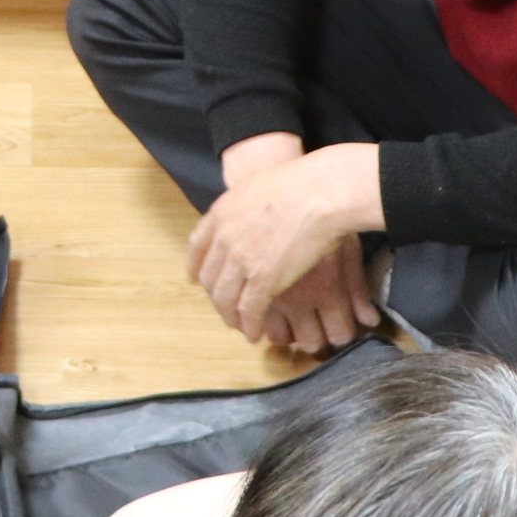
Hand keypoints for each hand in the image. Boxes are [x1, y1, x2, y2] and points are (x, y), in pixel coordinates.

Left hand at [188, 143, 381, 342]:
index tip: (195, 279)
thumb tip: (251, 212)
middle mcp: (225, 239)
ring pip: (225, 299)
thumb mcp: (259, 185)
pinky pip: (249, 310)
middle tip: (225, 308)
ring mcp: (241, 260)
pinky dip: (249, 325)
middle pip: (210, 277)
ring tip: (239, 327)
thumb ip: (246, 205)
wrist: (321, 190)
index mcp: (221, 213)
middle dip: (216, 297)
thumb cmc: (303, 183)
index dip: (196, 266)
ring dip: (230, 317)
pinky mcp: (263, 279)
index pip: (197, 246)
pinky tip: (254, 333)